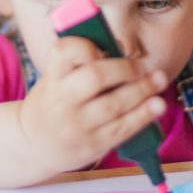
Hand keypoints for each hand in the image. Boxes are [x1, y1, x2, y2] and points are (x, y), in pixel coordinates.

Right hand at [17, 35, 166, 174]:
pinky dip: (143, 115)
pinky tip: (157, 105)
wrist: (33, 146)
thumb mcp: (53, 81)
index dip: (84, 46)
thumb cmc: (52, 104)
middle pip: (95, 77)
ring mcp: (77, 125)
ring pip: (114, 104)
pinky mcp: (92, 145)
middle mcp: (62, 101)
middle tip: (142, 66)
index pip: (63, 52)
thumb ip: (77, 67)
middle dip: (124, 68)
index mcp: (51, 79)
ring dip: (142, 89)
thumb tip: (118, 49)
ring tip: (159, 80)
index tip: (99, 48)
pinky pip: (122, 128)